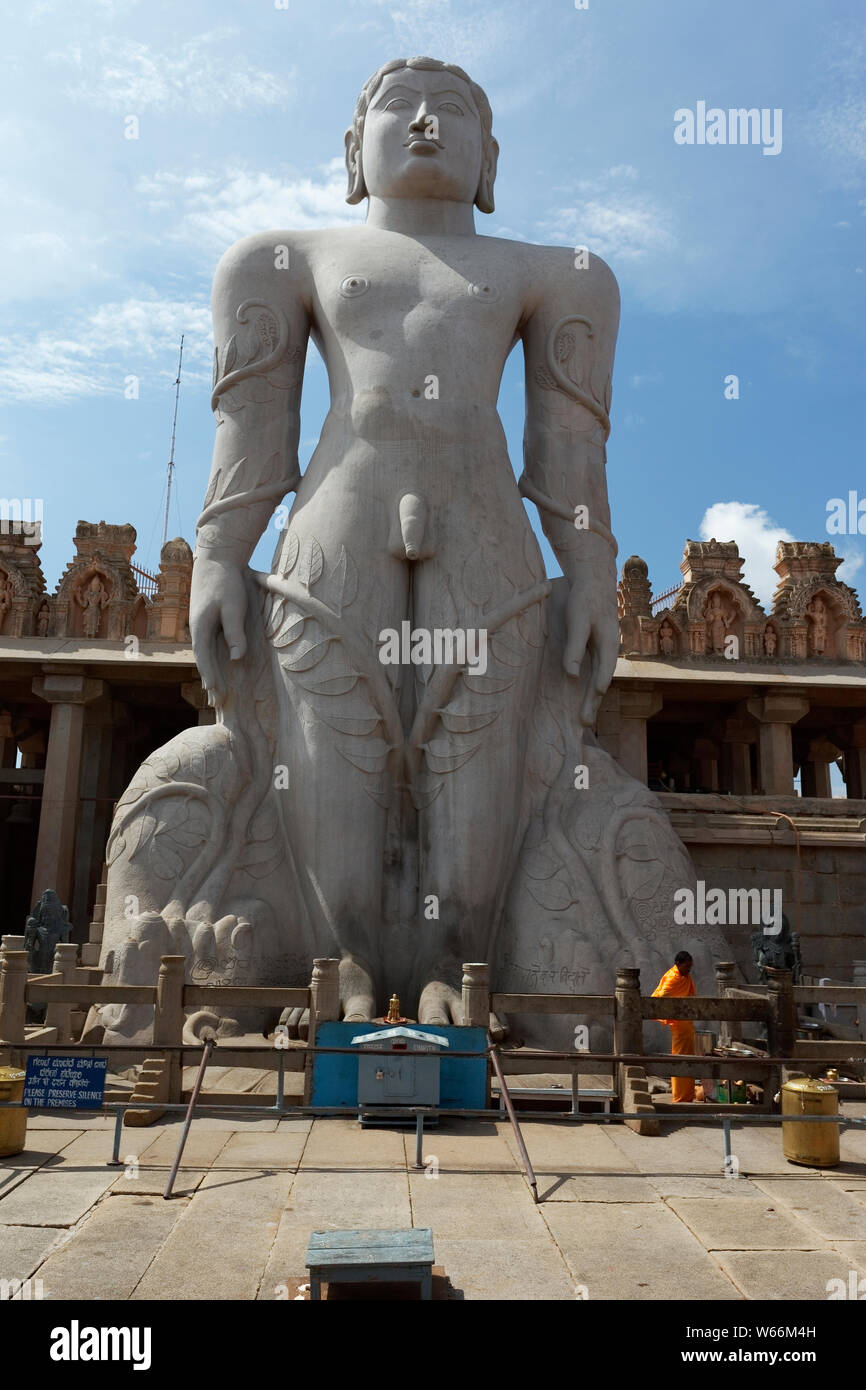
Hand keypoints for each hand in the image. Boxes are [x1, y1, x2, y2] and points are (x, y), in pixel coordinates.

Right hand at [189, 556, 248, 706]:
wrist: (217, 558)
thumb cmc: (226, 582)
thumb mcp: (233, 607)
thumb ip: (235, 632)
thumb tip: (236, 658)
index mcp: (200, 626)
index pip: (204, 657)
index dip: (210, 675)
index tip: (215, 692)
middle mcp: (197, 627)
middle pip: (203, 659)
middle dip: (210, 680)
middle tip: (217, 701)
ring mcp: (200, 623)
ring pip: (205, 653)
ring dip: (210, 671)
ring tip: (215, 691)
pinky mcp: (206, 619)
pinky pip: (208, 644)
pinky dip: (212, 659)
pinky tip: (218, 666)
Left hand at [563, 549, 618, 726]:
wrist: (593, 580)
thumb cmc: (584, 599)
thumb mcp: (578, 621)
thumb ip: (575, 647)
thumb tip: (570, 675)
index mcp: (609, 643)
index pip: (603, 672)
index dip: (596, 690)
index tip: (588, 709)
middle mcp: (609, 650)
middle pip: (601, 680)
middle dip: (592, 702)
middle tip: (584, 723)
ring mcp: (604, 650)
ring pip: (598, 678)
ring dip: (591, 698)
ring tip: (584, 717)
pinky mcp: (596, 648)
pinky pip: (593, 671)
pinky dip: (589, 686)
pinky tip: (583, 695)